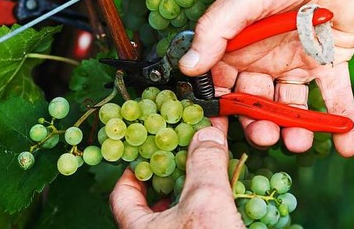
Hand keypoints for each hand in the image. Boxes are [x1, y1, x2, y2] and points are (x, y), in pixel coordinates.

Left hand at [110, 122, 245, 228]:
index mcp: (137, 228)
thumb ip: (204, 164)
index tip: (150, 148)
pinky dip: (214, 206)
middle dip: (174, 172)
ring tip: (214, 169)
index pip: (122, 191)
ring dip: (197, 188)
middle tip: (188, 152)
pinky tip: (231, 196)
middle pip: (154, 199)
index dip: (135, 166)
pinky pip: (202, 221)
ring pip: (181, 211)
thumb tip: (207, 135)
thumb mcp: (206, 201)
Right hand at [178, 0, 353, 156]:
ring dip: (294, 127)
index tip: (217, 127)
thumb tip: (186, 66)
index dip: (218, 104)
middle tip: (264, 135)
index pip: (220, 79)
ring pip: (291, 103)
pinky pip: (333, 95)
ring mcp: (296, 59)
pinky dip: (340, 121)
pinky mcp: (330, 60)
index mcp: (236, 39)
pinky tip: (345, 145)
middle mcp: (262, 54)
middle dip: (258, 121)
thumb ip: (216, 30)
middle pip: (255, 98)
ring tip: (298, 143)